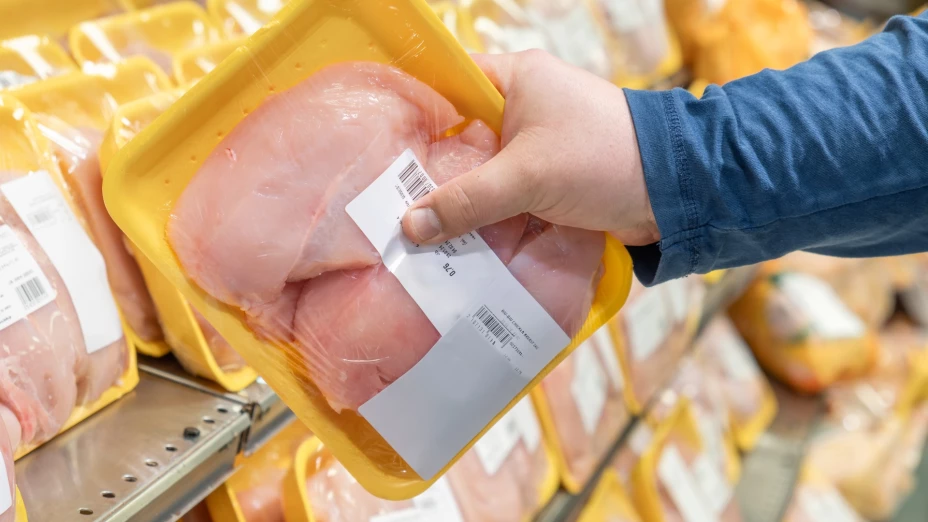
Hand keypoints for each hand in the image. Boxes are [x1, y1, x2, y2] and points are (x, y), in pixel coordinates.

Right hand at [401, 50, 657, 245]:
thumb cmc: (602, 159)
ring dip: (463, 197)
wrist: (674, 191)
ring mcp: (539, 144)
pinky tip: (461, 238)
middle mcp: (525, 105)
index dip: (416, 113)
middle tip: (393, 199)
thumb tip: (410, 227)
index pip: (449, 84)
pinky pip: (507, 193)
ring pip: (484, 169)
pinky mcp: (552, 178)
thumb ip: (466, 201)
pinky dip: (489, 213)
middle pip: (462, 135)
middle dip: (433, 168)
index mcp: (517, 80)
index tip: (383, 149)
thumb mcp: (526, 177)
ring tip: (420, 226)